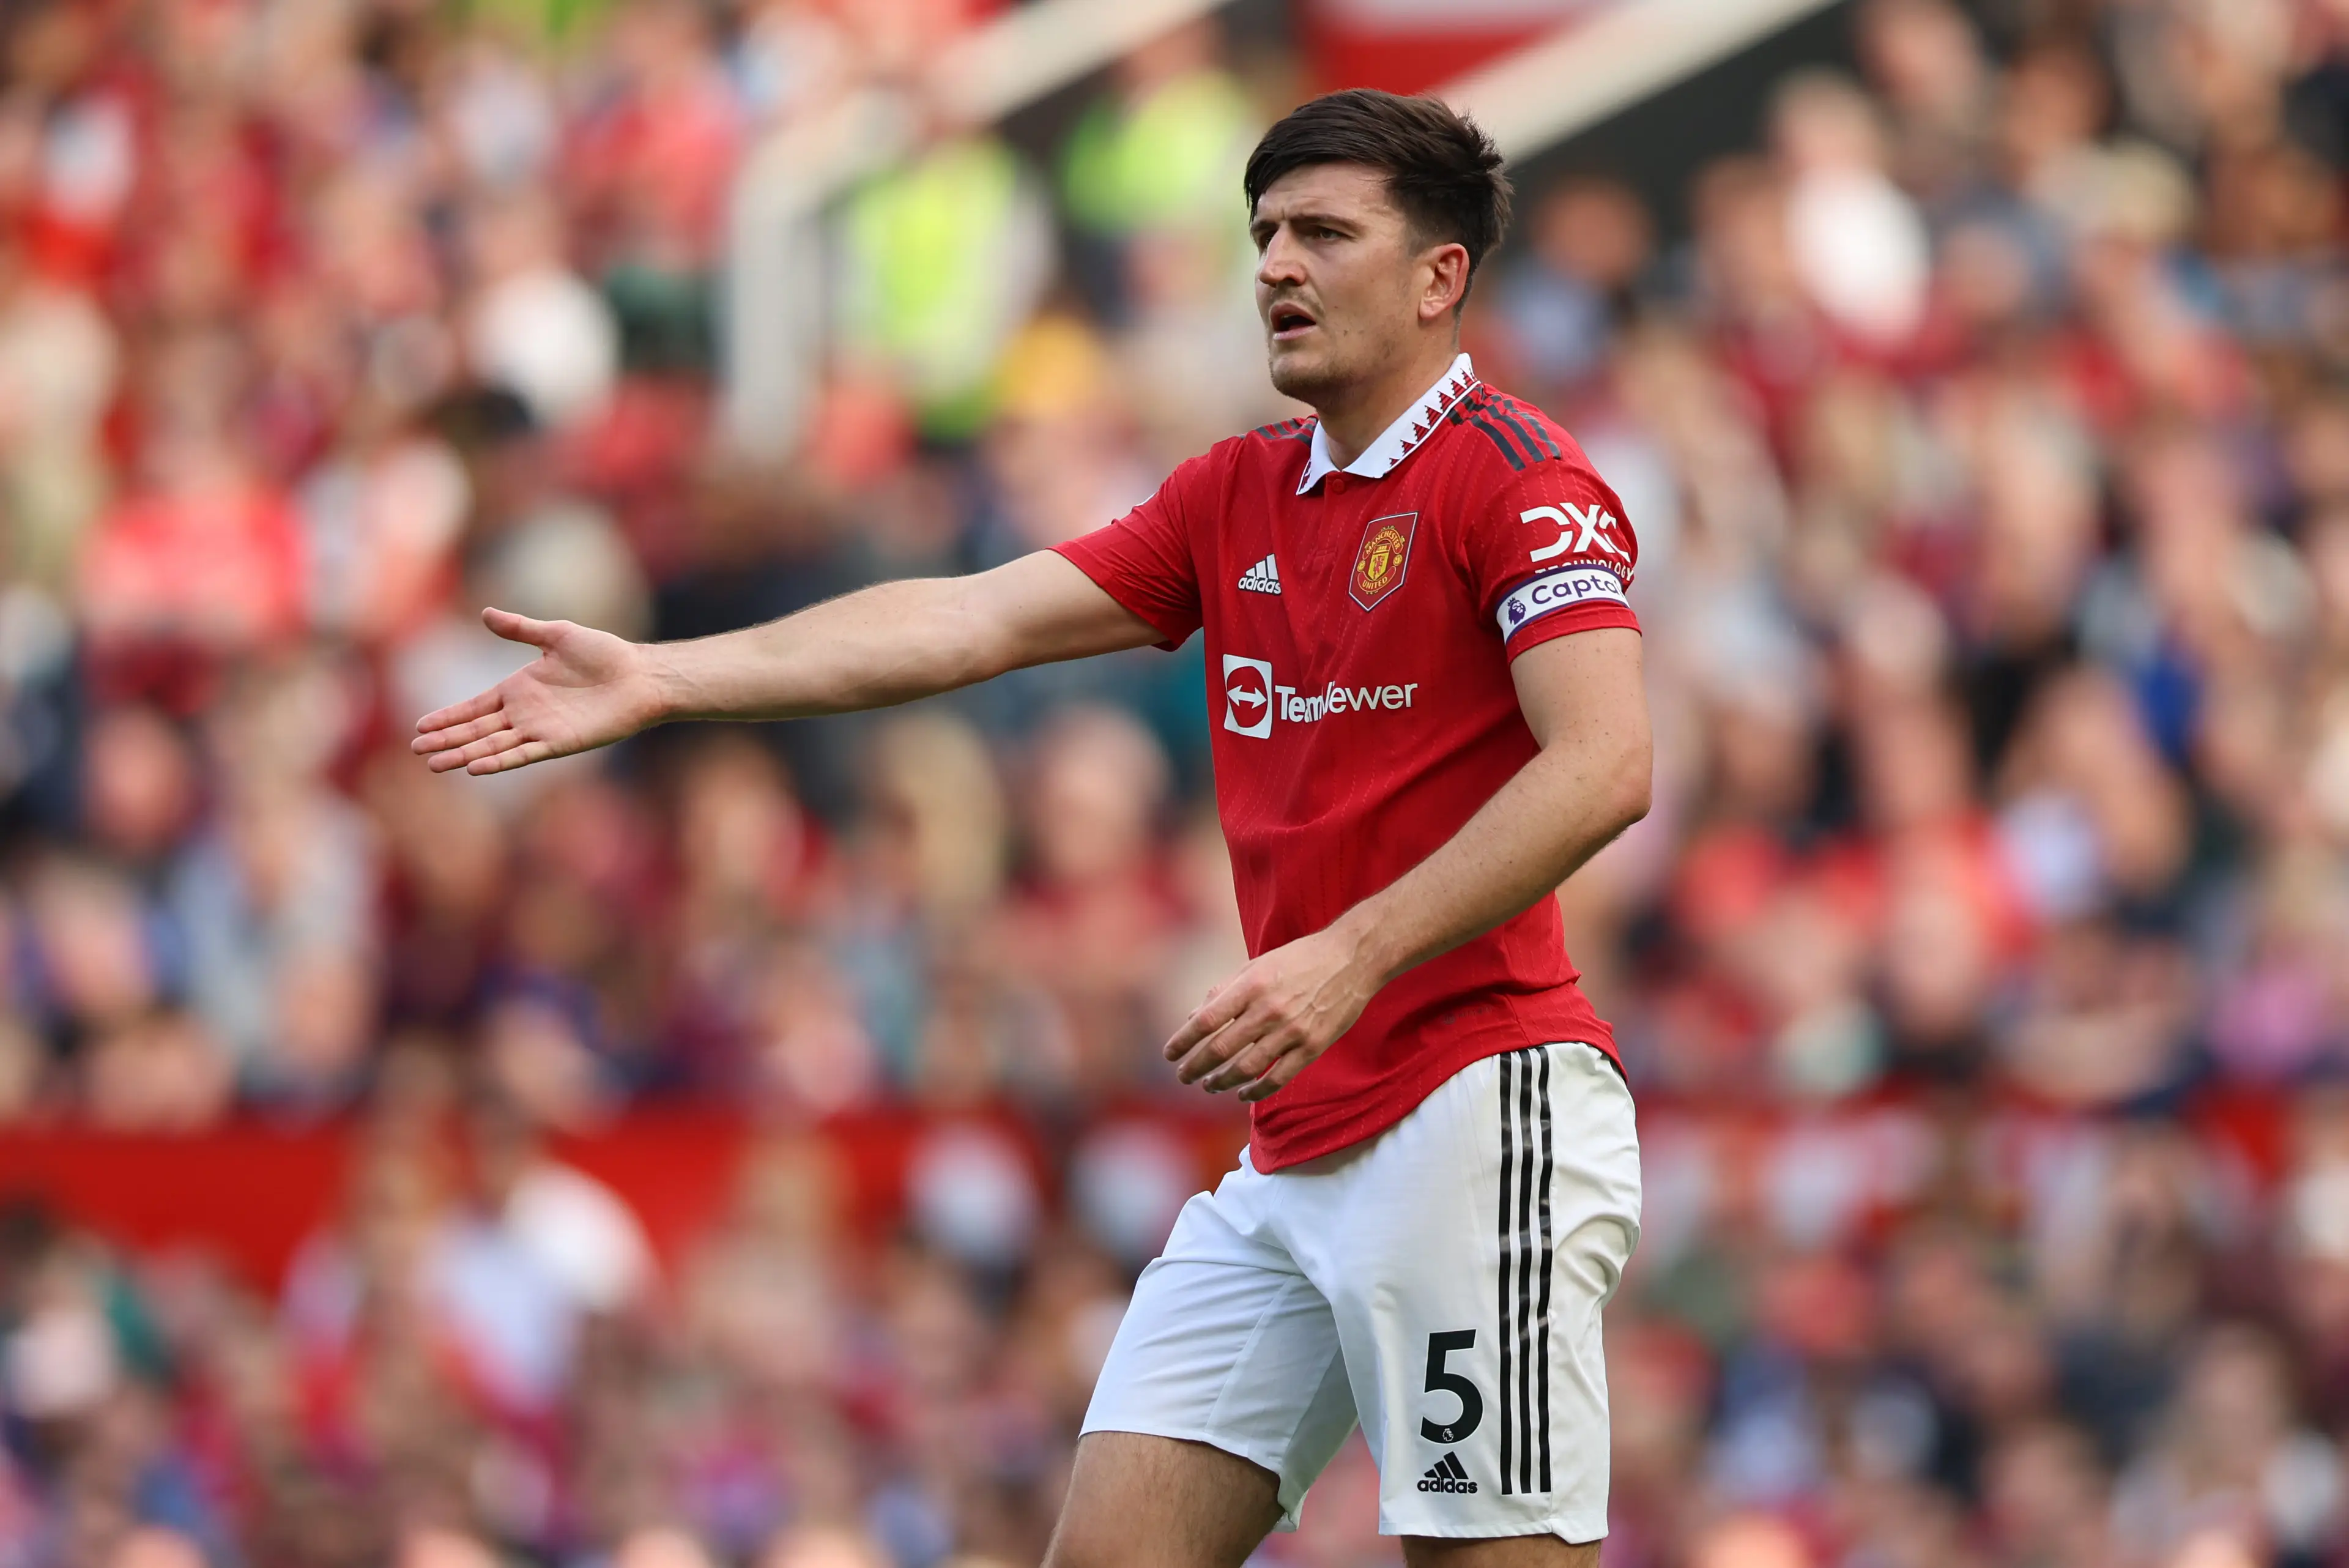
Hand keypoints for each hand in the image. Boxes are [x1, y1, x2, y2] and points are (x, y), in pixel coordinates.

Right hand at [411, 609, 666, 774]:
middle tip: (417, 750)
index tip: (420, 727)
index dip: (448, 717)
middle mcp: (525, 713)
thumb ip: (521, 629)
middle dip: (447, 739)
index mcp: (519, 688)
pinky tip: (475, 766)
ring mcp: (540, 730)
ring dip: (464, 754)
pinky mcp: (559, 743)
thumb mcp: (557, 634)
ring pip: (492, 745)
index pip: (474, 706)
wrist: (639, 675)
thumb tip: (485, 613)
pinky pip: (523, 754)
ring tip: (435, 764)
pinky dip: (499, 760)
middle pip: (476, 729)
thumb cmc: (604, 653)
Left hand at [1163, 923, 1387, 1102]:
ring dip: (1221, 1081)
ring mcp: (1292, 1031)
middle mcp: (1268, 1010)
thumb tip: (1193, 1018)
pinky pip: (1278, 1079)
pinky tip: (1243, 1094)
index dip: (1183, 1041)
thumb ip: (1224, 990)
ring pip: (1246, 1069)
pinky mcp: (1312, 1047)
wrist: (1352, 959)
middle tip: (1183, 1076)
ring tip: (1209, 1085)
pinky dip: (1256, 1091)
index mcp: (1251, 985)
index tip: (1169, 1054)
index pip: (1206, 1021)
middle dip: (1196, 1067)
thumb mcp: (1257, 965)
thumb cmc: (1299, 959)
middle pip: (1221, 1049)